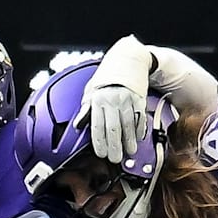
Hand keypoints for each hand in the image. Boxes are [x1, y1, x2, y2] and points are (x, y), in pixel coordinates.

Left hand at [72, 35, 152, 162]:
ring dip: (129, 141)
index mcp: (98, 100)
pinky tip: (138, 138)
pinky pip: (140, 117)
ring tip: (129, 152)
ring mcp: (127, 100)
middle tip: (116, 159)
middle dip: (114, 146)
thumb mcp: (91, 89)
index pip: (97, 126)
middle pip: (113, 129)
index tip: (101, 154)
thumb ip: (85, 108)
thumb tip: (77, 125)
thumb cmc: (107, 75)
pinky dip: (140, 129)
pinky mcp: (140, 99)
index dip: (99, 142)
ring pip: (128, 125)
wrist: (128, 58)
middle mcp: (112, 101)